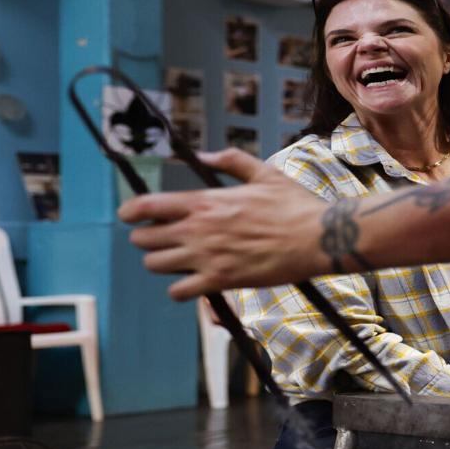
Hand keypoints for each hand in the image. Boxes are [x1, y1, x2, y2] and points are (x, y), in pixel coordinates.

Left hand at [120, 149, 331, 300]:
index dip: (130, 213)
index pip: (145, 206)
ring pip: (156, 265)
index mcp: (204, 202)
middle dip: (148, 240)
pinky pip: (179, 291)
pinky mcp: (221, 281)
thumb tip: (204, 156)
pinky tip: (193, 284)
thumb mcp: (264, 173)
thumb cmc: (295, 205)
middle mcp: (198, 229)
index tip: (131, 218)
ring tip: (178, 262)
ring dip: (162, 264)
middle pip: (144, 239)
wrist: (318, 238)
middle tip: (164, 242)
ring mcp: (207, 257)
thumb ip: (230, 160)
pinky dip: (181, 290)